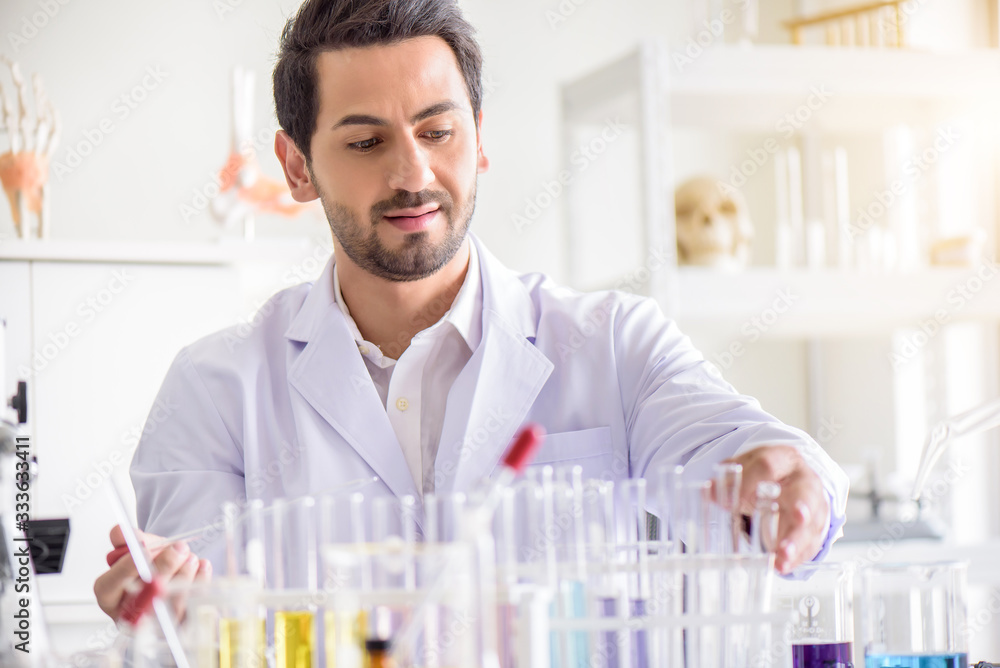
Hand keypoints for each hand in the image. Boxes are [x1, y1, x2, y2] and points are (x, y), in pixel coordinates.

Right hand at [93, 525, 211, 621]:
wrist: (173, 569)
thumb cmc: (150, 561)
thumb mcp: (138, 545)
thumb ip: (127, 537)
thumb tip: (122, 533)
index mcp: (109, 595)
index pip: (108, 587)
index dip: (124, 569)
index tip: (142, 551)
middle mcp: (129, 614)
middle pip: (143, 599)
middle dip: (163, 569)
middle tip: (179, 548)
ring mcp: (155, 624)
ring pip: (170, 606)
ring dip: (184, 576)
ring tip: (190, 557)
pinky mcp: (181, 624)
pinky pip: (193, 609)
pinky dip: (199, 585)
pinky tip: (202, 567)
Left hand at [724, 445, 829, 574]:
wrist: (791, 481)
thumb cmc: (766, 475)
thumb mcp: (747, 470)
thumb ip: (728, 480)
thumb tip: (709, 490)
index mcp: (783, 459)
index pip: (768, 466)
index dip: (749, 482)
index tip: (729, 502)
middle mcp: (804, 481)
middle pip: (804, 494)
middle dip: (801, 507)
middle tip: (797, 517)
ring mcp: (815, 507)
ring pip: (810, 525)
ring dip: (796, 541)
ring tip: (782, 556)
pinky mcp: (816, 529)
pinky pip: (809, 545)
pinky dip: (795, 558)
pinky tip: (782, 566)